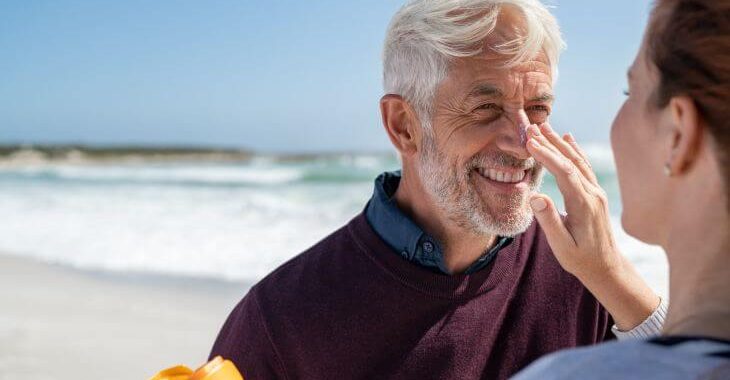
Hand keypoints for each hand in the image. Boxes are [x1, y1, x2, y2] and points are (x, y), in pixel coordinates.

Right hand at [525, 123, 618, 277]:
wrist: (606, 267)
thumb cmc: (581, 259)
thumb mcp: (562, 246)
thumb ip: (549, 221)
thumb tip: (536, 196)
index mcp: (583, 205)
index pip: (564, 172)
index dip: (547, 155)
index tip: (531, 142)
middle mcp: (593, 194)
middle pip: (571, 161)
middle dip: (551, 143)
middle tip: (532, 127)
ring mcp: (596, 192)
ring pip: (578, 161)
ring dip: (561, 143)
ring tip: (545, 127)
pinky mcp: (596, 194)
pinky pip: (584, 167)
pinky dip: (574, 151)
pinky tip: (567, 139)